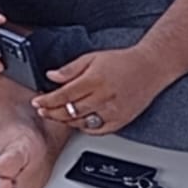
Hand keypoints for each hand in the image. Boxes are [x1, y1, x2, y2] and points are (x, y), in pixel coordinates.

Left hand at [31, 47, 167, 134]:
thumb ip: (70, 69)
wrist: (151, 68)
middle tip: (41, 111)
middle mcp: (104, 98)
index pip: (64, 95)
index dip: (47, 101)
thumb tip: (51, 76)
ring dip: (65, 121)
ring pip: (81, 122)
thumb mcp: (92, 58)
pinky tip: (76, 122)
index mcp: (95, 81)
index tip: (37, 102)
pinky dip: (84, 127)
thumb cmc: (122, 62)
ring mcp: (113, 111)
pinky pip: (97, 129)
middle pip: (70, 111)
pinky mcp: (121, 120)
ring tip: (55, 116)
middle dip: (51, 112)